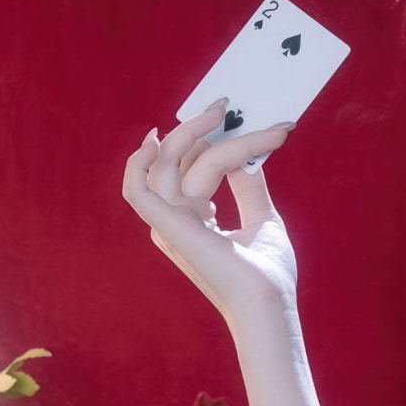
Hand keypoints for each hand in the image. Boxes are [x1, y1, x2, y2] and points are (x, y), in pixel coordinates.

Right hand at [122, 101, 299, 327]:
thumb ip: (250, 187)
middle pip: (178, 161)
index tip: (250, 121)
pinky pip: (137, 190)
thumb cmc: (268, 275)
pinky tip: (156, 141)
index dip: (216, 141)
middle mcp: (175, 223)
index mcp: (193, 224)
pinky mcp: (167, 226)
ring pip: (170, 163)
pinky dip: (137, 164)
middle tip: (226, 103)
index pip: (195, 170)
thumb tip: (248, 154)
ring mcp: (168, 225)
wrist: (269, 302)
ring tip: (222, 110)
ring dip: (192, 131)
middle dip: (200, 128)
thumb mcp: (262, 219)